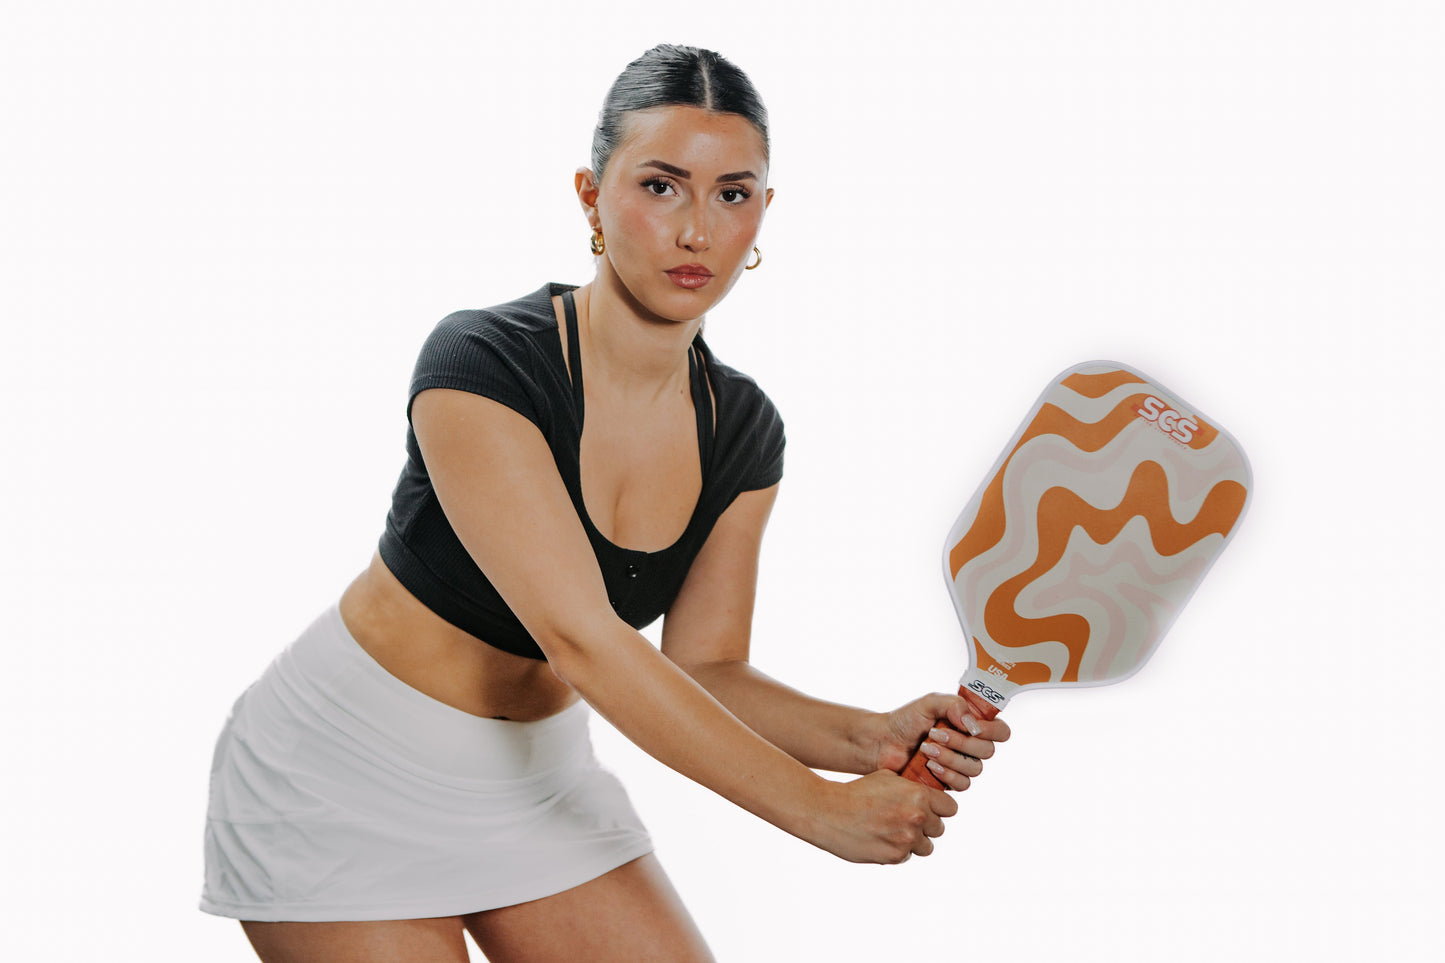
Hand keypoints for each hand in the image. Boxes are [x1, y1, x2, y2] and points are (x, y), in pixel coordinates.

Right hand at [810, 770, 958, 863]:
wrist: (829, 812)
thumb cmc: (857, 792)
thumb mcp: (887, 778)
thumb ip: (911, 788)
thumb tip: (930, 796)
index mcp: (918, 796)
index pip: (950, 808)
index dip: (940, 808)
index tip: (930, 808)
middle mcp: (916, 818)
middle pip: (939, 828)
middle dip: (926, 825)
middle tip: (906, 819)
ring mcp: (906, 840)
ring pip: (926, 846)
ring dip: (914, 841)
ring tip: (894, 831)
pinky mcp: (894, 856)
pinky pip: (906, 856)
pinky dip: (897, 850)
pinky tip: (880, 838)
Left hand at [869, 693, 1010, 791]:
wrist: (883, 743)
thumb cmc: (906, 720)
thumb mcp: (930, 703)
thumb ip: (955, 705)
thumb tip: (974, 726)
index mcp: (971, 724)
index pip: (1001, 731)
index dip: (991, 730)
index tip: (970, 726)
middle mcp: (970, 745)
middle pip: (988, 751)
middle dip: (961, 743)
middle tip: (935, 734)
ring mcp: (961, 765)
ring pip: (975, 770)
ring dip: (950, 758)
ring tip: (926, 749)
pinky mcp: (949, 781)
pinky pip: (962, 784)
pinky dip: (946, 774)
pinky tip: (929, 766)